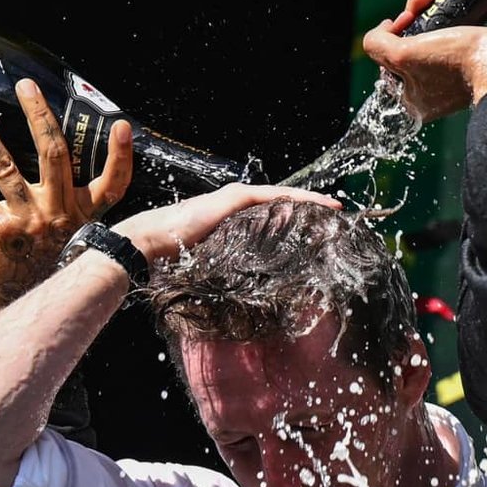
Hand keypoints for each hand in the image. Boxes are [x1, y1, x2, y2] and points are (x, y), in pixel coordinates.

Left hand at [0, 81, 133, 318]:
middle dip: (39, 115)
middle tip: (26, 86)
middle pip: (54, 154)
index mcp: (83, 216)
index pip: (111, 184)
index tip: (121, 124)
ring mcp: (28, 220)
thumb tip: (59, 174)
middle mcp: (59, 214)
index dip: (119, 155)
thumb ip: (70, 212)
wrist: (22, 313)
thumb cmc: (45, 273)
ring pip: (6, 164)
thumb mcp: (72, 243)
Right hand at [115, 182, 338, 264]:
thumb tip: (246, 290)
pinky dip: (301, 199)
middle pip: (280, 204)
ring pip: (283, 198)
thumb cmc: (173, 256)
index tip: (319, 225)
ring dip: (311, 202)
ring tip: (335, 207)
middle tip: (335, 215)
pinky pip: (277, 197)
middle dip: (308, 208)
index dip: (296, 217)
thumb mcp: (211, 262)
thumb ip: (229, 266)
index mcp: (233, 218)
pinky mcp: (237, 198)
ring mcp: (237, 197)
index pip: (271, 214)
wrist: (150, 241)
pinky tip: (321, 204)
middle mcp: (237, 203)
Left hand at [364, 0, 486, 123]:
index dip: (393, 33)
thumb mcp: (403, 56)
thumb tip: (381, 32)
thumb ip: (378, 45)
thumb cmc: (455, 63)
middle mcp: (433, 82)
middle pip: (412, 36)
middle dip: (414, 5)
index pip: (390, 59)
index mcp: (414, 95)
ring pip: (433, 21)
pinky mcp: (475, 47)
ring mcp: (455, 64)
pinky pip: (455, 17)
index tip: (403, 21)